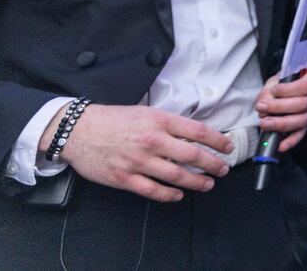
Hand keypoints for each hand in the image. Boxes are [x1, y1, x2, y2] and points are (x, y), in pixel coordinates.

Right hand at [50, 104, 232, 201]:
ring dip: (197, 182)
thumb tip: (194, 134)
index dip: (218, 141)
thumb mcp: (147, 112)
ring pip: (176, 175)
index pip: (198, 132)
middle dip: (213, 164)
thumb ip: (169, 123)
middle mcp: (152, 141)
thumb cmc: (114, 119)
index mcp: (160, 121)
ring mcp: (138, 161)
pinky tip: (179, 194)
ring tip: (208, 184)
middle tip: (224, 169)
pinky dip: (169, 194)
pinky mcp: (124, 178)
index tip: (228, 147)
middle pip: (192, 156)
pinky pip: (153, 190)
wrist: (79, 130)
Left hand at [255, 68, 306, 152]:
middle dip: (279, 107)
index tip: (273, 90)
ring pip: (302, 120)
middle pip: (303, 104)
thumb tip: (263, 104)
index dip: (288, 90)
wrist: (302, 86)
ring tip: (264, 123)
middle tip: (261, 107)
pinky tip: (281, 145)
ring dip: (281, 123)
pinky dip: (291, 141)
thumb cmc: (292, 80)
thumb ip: (271, 89)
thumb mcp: (281, 77)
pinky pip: (301, 133)